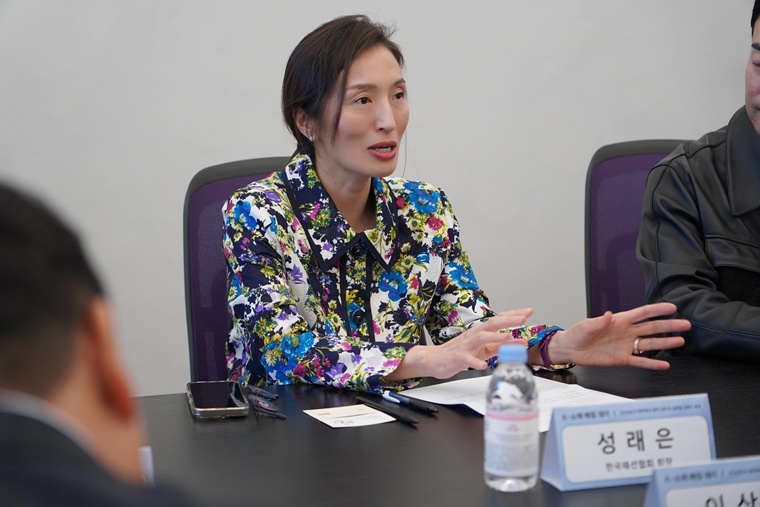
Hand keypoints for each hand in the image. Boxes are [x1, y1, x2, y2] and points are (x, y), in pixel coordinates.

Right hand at [384, 308, 533, 380]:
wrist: (436, 359)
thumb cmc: (461, 353)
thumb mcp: (486, 349)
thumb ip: (503, 345)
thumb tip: (522, 341)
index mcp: (482, 331)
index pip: (500, 319)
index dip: (515, 315)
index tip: (529, 311)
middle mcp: (475, 334)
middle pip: (493, 324)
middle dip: (508, 320)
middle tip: (523, 318)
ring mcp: (466, 345)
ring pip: (481, 338)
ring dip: (495, 337)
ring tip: (507, 338)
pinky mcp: (458, 357)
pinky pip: (467, 359)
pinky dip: (475, 362)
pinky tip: (482, 365)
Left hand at [547, 303, 688, 369]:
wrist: (572, 349)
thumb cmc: (579, 333)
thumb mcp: (587, 325)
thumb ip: (599, 322)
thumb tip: (609, 315)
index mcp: (620, 320)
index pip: (642, 313)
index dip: (657, 310)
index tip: (672, 308)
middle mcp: (627, 332)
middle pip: (652, 328)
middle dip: (669, 326)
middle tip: (685, 324)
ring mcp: (626, 346)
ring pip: (649, 344)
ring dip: (665, 343)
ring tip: (680, 341)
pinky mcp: (622, 359)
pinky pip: (640, 361)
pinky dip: (652, 363)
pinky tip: (664, 365)